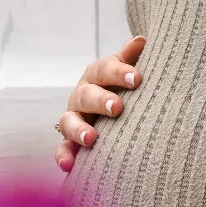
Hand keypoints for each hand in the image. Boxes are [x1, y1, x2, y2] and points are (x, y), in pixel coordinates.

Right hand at [56, 36, 145, 171]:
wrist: (113, 111)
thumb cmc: (124, 87)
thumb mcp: (127, 70)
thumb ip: (131, 58)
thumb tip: (142, 40)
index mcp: (96, 75)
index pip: (104, 69)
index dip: (119, 73)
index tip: (137, 78)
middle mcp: (81, 95)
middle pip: (86, 95)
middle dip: (100, 100)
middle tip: (117, 107)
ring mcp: (73, 118)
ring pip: (69, 122)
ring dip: (79, 130)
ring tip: (92, 139)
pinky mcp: (70, 141)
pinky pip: (63, 149)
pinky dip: (64, 156)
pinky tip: (68, 166)